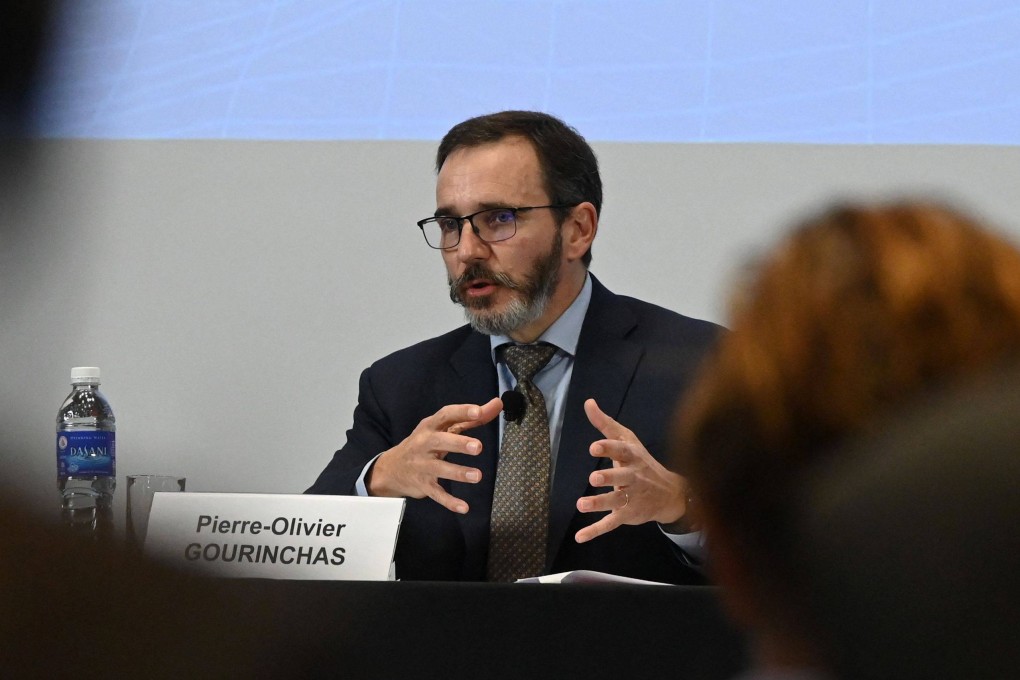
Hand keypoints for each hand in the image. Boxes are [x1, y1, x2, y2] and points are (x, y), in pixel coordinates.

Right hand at [368, 397, 501, 513]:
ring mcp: (422, 465)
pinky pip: (436, 493)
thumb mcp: (444, 428)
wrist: (392, 469)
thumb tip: (498, 404)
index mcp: (431, 426)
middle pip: (441, 441)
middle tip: (478, 447)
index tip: (478, 411)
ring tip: (477, 476)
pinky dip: (449, 502)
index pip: (446, 415)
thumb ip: (471, 418)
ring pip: (440, 469)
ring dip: (458, 473)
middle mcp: (425, 443)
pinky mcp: (423, 485)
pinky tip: (464, 508)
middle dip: (459, 443)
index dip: (462, 412)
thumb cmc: (425, 443)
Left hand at [574, 398, 690, 542]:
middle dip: (609, 478)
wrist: (670, 493)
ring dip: (599, 503)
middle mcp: (633, 477)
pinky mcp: (627, 515)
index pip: (621, 451)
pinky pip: (610, 523)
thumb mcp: (627, 440)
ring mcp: (631, 498)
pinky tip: (580, 536)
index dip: (609, 449)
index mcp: (632, 457)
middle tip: (594, 478)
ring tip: (581, 504)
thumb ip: (605, 423)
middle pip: (621, 477)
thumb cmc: (641, 462)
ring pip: (615, 501)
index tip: (594, 446)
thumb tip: (588, 402)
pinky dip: (595, 531)